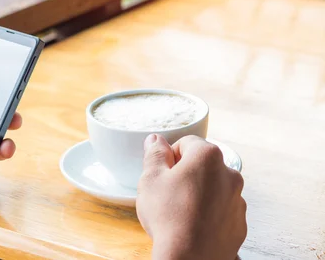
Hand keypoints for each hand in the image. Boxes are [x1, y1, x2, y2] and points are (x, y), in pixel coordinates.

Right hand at [137, 135, 246, 259]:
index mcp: (207, 157)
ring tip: (180, 213)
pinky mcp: (239, 223)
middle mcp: (229, 174)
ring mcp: (238, 200)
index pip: (186, 143)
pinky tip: (193, 225)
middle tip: (168, 193)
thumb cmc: (169, 217)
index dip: (170, 157)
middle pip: (202, 165)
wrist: (189, 259)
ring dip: (199, 194)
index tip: (162, 174)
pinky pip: (221, 210)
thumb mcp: (150, 179)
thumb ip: (154, 154)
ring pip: (213, 188)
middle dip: (186, 175)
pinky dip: (209, 214)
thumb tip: (156, 141)